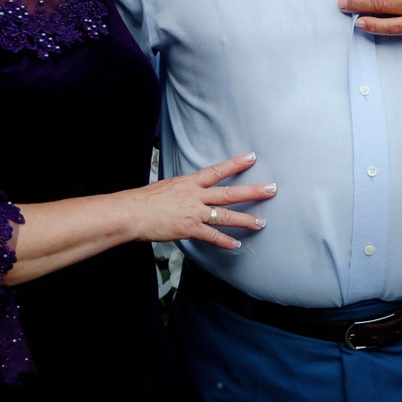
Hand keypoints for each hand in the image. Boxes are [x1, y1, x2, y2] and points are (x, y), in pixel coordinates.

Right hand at [123, 152, 274, 249]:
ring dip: (246, 220)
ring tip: (262, 223)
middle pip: (230, 193)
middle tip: (272, 189)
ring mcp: (194, 212)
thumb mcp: (165, 187)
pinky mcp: (189, 228)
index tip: (252, 157)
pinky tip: (235, 244)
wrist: (129, 213)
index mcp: (188, 183)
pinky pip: (212, 235)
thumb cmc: (142, 201)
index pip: (217, 170)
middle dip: (253, 191)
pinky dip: (225, 241)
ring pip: (226, 215)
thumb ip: (181, 190)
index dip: (236, 163)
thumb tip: (188, 193)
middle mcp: (195, 196)